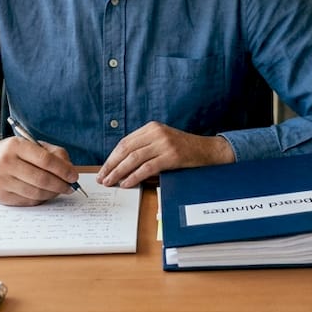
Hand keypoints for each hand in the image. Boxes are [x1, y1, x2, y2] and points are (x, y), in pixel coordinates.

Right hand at [0, 136, 79, 205]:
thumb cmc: (10, 153)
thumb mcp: (28, 144)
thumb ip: (52, 153)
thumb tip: (69, 169)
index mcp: (15, 146)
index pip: (45, 160)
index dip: (63, 170)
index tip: (74, 176)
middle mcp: (6, 163)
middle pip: (41, 179)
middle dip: (60, 184)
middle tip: (70, 187)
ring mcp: (1, 181)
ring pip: (35, 192)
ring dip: (52, 193)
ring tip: (60, 190)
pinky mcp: (0, 196)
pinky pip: (27, 201)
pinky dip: (41, 199)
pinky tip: (46, 194)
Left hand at [97, 121, 234, 187]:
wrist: (209, 151)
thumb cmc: (184, 150)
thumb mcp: (163, 142)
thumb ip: (145, 148)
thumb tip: (121, 166)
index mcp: (151, 127)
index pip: (125, 142)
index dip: (111, 157)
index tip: (103, 170)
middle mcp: (156, 132)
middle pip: (126, 150)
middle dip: (111, 166)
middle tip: (102, 178)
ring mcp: (164, 143)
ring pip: (134, 159)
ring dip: (119, 172)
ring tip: (110, 182)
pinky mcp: (171, 156)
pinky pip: (147, 167)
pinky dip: (134, 176)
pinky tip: (127, 183)